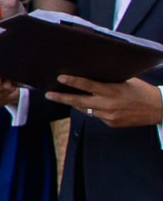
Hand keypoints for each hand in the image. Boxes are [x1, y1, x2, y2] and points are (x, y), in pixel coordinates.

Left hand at [45, 75, 162, 129]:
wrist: (158, 109)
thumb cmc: (142, 91)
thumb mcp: (126, 81)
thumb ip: (108, 81)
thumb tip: (90, 76)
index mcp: (113, 91)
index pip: (88, 86)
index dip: (73, 82)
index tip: (60, 78)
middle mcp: (108, 105)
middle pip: (79, 102)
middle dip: (61, 98)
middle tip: (48, 94)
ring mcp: (108, 116)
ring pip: (86, 109)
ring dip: (77, 103)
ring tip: (64, 96)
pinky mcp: (110, 124)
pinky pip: (96, 115)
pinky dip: (94, 109)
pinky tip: (98, 105)